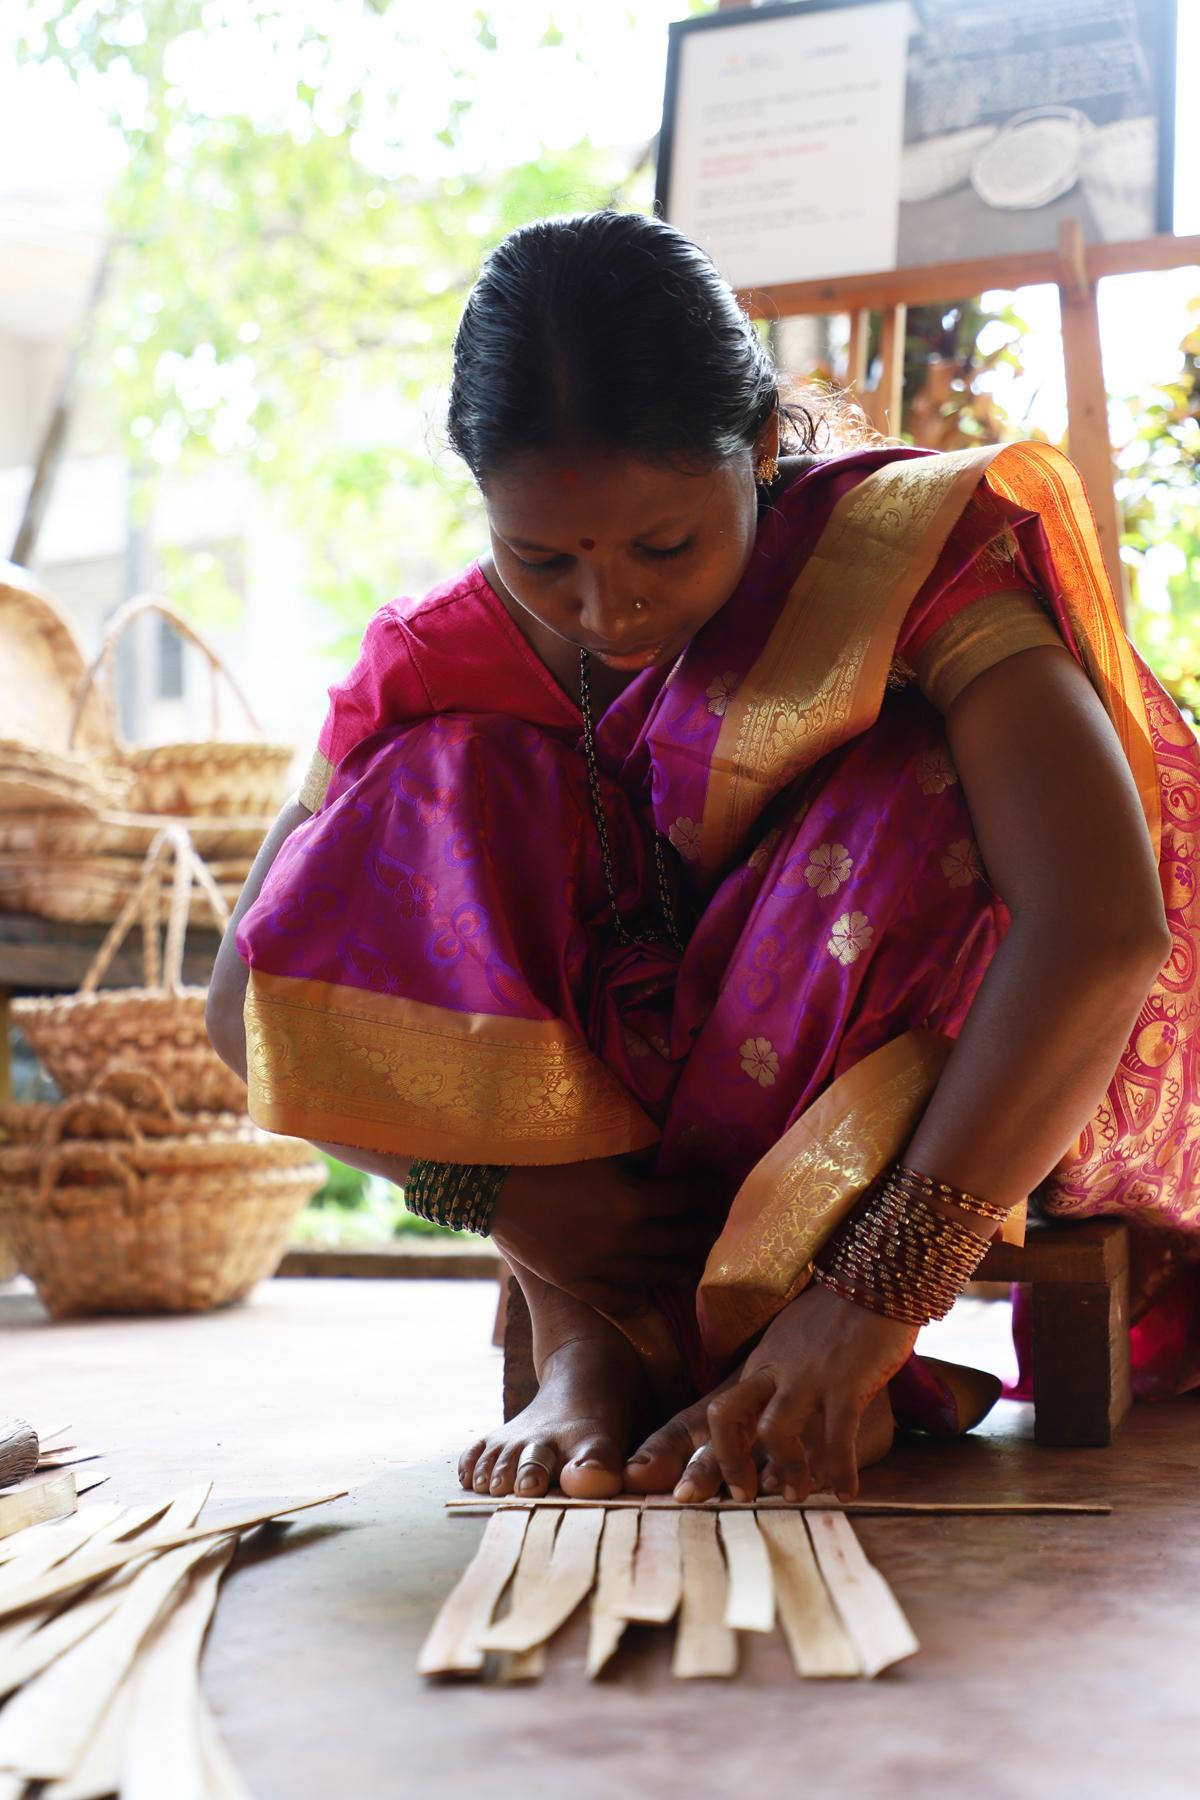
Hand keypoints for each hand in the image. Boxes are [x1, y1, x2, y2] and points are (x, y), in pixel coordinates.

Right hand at [490, 1158, 718, 1315]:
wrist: (491, 1187)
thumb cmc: (544, 1157)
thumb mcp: (596, 1147)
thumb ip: (634, 1155)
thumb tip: (663, 1156)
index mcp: (631, 1200)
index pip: (684, 1197)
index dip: (707, 1191)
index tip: (721, 1187)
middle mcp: (622, 1238)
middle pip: (676, 1239)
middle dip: (701, 1232)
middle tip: (716, 1230)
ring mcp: (598, 1265)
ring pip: (651, 1273)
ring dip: (676, 1270)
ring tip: (691, 1268)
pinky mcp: (574, 1281)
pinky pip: (612, 1298)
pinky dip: (634, 1301)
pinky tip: (647, 1301)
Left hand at [704, 1283, 916, 1500]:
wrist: (877, 1279)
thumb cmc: (838, 1313)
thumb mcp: (793, 1338)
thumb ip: (779, 1372)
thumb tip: (771, 1414)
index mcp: (762, 1363)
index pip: (721, 1409)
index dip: (719, 1452)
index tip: (736, 1486)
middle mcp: (776, 1370)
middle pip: (726, 1417)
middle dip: (729, 1462)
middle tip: (748, 1495)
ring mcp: (809, 1376)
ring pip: (775, 1432)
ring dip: (787, 1471)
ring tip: (803, 1493)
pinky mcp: (846, 1382)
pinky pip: (836, 1437)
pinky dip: (840, 1471)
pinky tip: (849, 1491)